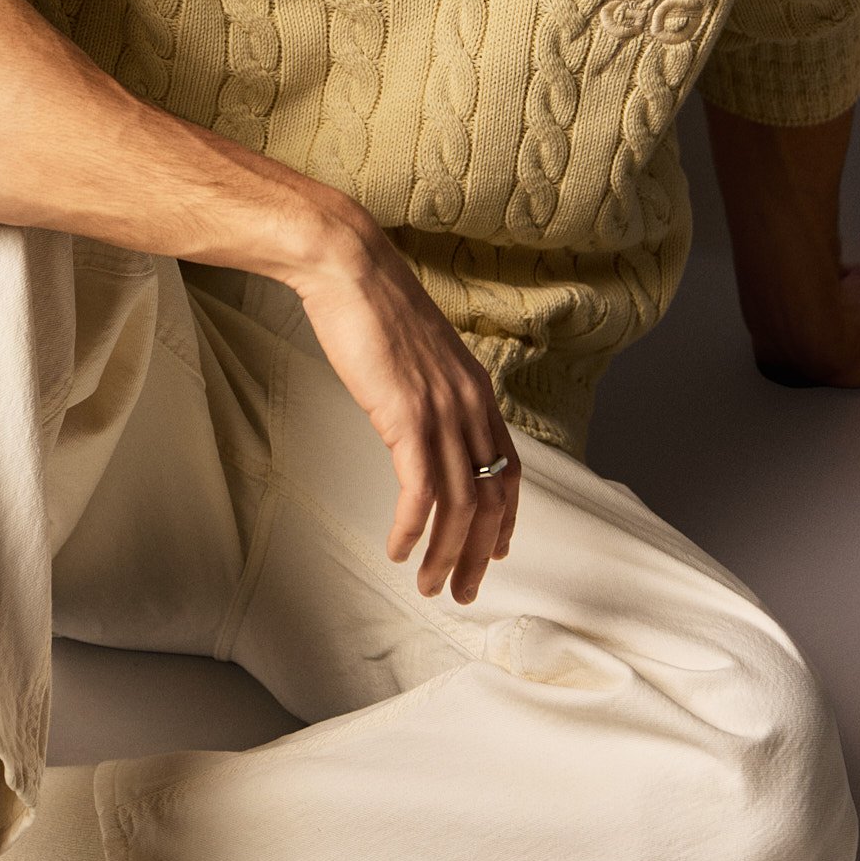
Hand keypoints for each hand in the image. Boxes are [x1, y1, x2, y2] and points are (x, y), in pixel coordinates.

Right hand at [289, 225, 520, 602]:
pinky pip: (419, 490)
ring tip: (429, 585)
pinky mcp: (406, 416)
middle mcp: (471, 405)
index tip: (496, 553)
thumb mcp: (418, 357)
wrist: (349, 269)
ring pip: (460, 504)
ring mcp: (442, 411)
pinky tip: (398, 549)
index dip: (506, 519)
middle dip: (480, 554)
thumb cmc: (373, 308)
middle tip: (463, 592)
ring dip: (446, 554)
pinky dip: (413, 528)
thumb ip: (432, 392)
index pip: (510, 471)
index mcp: (478, 391)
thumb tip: (422, 422)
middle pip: (492, 499)